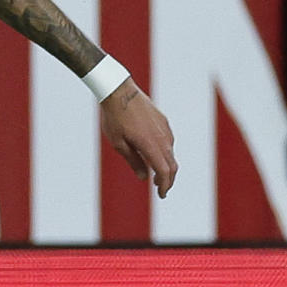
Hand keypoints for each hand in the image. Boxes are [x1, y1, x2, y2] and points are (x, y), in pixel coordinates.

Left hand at [100, 81, 177, 197]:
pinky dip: (165, 154)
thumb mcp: (119, 144)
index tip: (161, 194)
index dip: (164, 185)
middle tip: (161, 190)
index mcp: (151, 145)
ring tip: (157, 176)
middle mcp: (162, 137)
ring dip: (167, 166)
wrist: (120, 92)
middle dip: (168, 180)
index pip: (164, 171)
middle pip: (171, 164)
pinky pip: (168, 142)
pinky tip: (156, 156)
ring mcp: (164, 128)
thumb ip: (133, 161)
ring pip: (171, 153)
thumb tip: (144, 177)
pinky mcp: (163, 121)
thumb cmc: (115, 118)